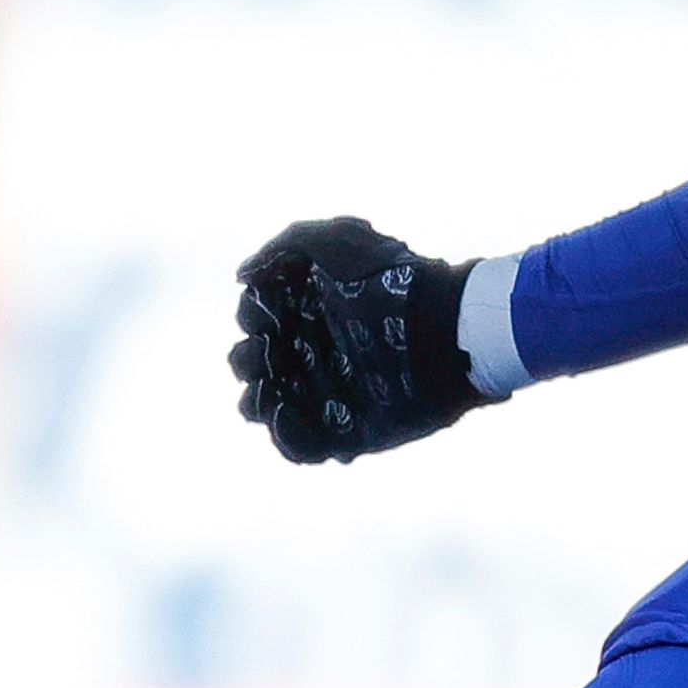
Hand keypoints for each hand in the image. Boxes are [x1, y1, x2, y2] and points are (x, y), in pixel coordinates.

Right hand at [231, 218, 483, 464]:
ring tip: (274, 388)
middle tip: (269, 352)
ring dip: (257, 400)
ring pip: (266, 408)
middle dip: (247, 360)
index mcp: (308, 312)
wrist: (445, 329)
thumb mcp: (337, 240)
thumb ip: (282, 247)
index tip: (267, 314)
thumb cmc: (392, 281)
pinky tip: (291, 413)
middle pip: (251, 366)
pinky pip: (299, 448)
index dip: (251, 317)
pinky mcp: (346, 432)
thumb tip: (242, 277)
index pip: (254, 320)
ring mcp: (328, 395)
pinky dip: (285, 437)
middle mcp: (313, 353)